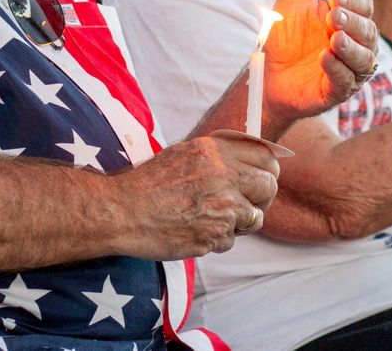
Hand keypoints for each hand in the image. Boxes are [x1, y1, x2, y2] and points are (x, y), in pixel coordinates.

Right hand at [115, 134, 278, 259]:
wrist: (122, 210)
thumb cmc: (149, 183)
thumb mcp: (185, 154)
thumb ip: (217, 157)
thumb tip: (247, 163)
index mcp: (216, 151)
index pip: (265, 157)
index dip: (268, 170)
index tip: (262, 179)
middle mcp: (224, 175)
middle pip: (269, 186)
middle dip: (263, 198)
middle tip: (249, 204)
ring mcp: (222, 207)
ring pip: (255, 218)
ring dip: (240, 222)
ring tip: (213, 219)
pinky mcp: (215, 235)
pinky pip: (230, 240)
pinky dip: (217, 239)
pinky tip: (195, 231)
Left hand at [264, 0, 378, 119]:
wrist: (266, 73)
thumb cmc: (284, 35)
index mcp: (347, 17)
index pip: (364, 5)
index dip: (354, 1)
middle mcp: (354, 42)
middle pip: (369, 31)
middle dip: (353, 23)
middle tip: (334, 16)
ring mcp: (348, 68)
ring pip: (364, 59)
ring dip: (351, 48)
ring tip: (334, 38)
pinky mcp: (336, 91)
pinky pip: (346, 82)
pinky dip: (337, 69)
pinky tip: (324, 59)